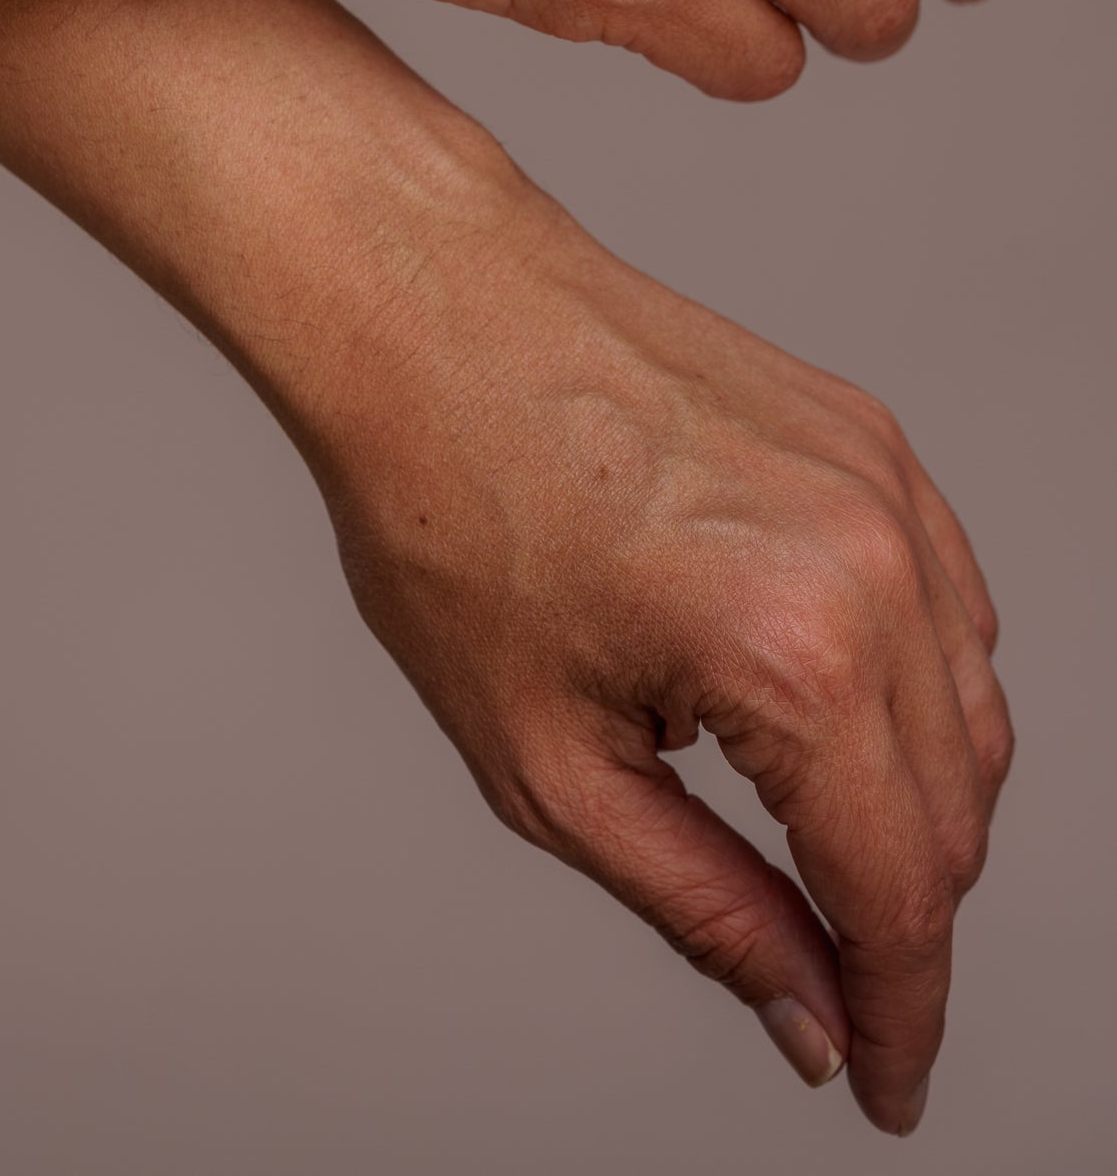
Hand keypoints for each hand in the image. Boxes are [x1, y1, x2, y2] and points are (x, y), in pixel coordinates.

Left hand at [312, 182, 1010, 1133]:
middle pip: (955, 811)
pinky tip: (833, 712)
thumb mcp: (548, 761)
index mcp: (794, 653)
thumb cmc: (448, 513)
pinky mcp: (870, 438)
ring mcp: (884, 486)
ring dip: (913, 807)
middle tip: (827, 981)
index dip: (900, 1012)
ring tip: (811, 846)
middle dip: (901, 919)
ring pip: (970, 709)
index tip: (883, 1082)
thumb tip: (807, 1009)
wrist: (429, 317)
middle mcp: (873, 561)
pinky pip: (947, 604)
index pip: (901, 890)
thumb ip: (704, 905)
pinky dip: (915, 689)